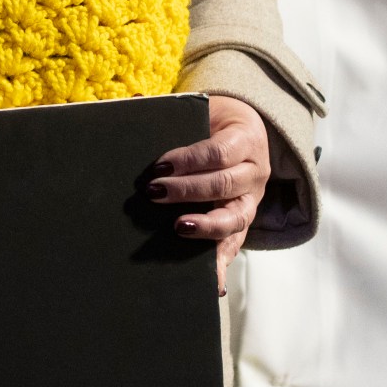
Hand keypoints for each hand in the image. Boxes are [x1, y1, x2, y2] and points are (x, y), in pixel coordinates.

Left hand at [149, 95, 271, 293]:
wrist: (245, 133)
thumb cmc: (213, 123)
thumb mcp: (200, 109)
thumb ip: (168, 109)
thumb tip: (132, 102)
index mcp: (245, 139)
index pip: (218, 152)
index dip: (190, 159)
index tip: (159, 166)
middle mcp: (254, 172)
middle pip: (224, 184)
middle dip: (188, 190)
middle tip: (153, 192)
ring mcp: (251, 201)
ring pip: (235, 218)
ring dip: (205, 226)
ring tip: (177, 228)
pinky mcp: (243, 223)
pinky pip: (235, 246)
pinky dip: (221, 265)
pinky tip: (210, 284)